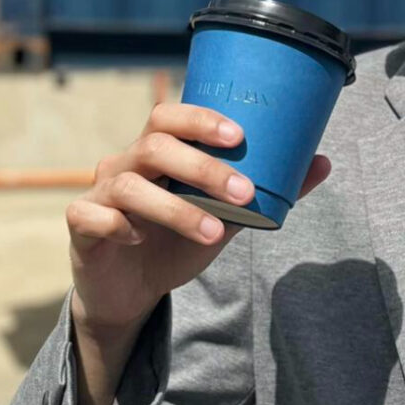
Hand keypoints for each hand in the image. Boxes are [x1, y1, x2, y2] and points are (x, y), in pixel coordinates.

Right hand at [66, 102, 330, 332]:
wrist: (132, 289)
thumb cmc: (179, 239)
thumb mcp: (227, 216)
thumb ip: (267, 192)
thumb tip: (323, 162)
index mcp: (160, 151)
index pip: (172, 116)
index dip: (201, 119)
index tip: (239, 135)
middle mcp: (126, 163)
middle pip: (155, 144)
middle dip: (203, 166)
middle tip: (242, 192)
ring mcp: (100, 192)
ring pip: (130, 184)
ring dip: (177, 207)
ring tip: (213, 232)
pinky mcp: (81, 226)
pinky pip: (91, 215)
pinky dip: (119, 225)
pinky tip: (142, 240)